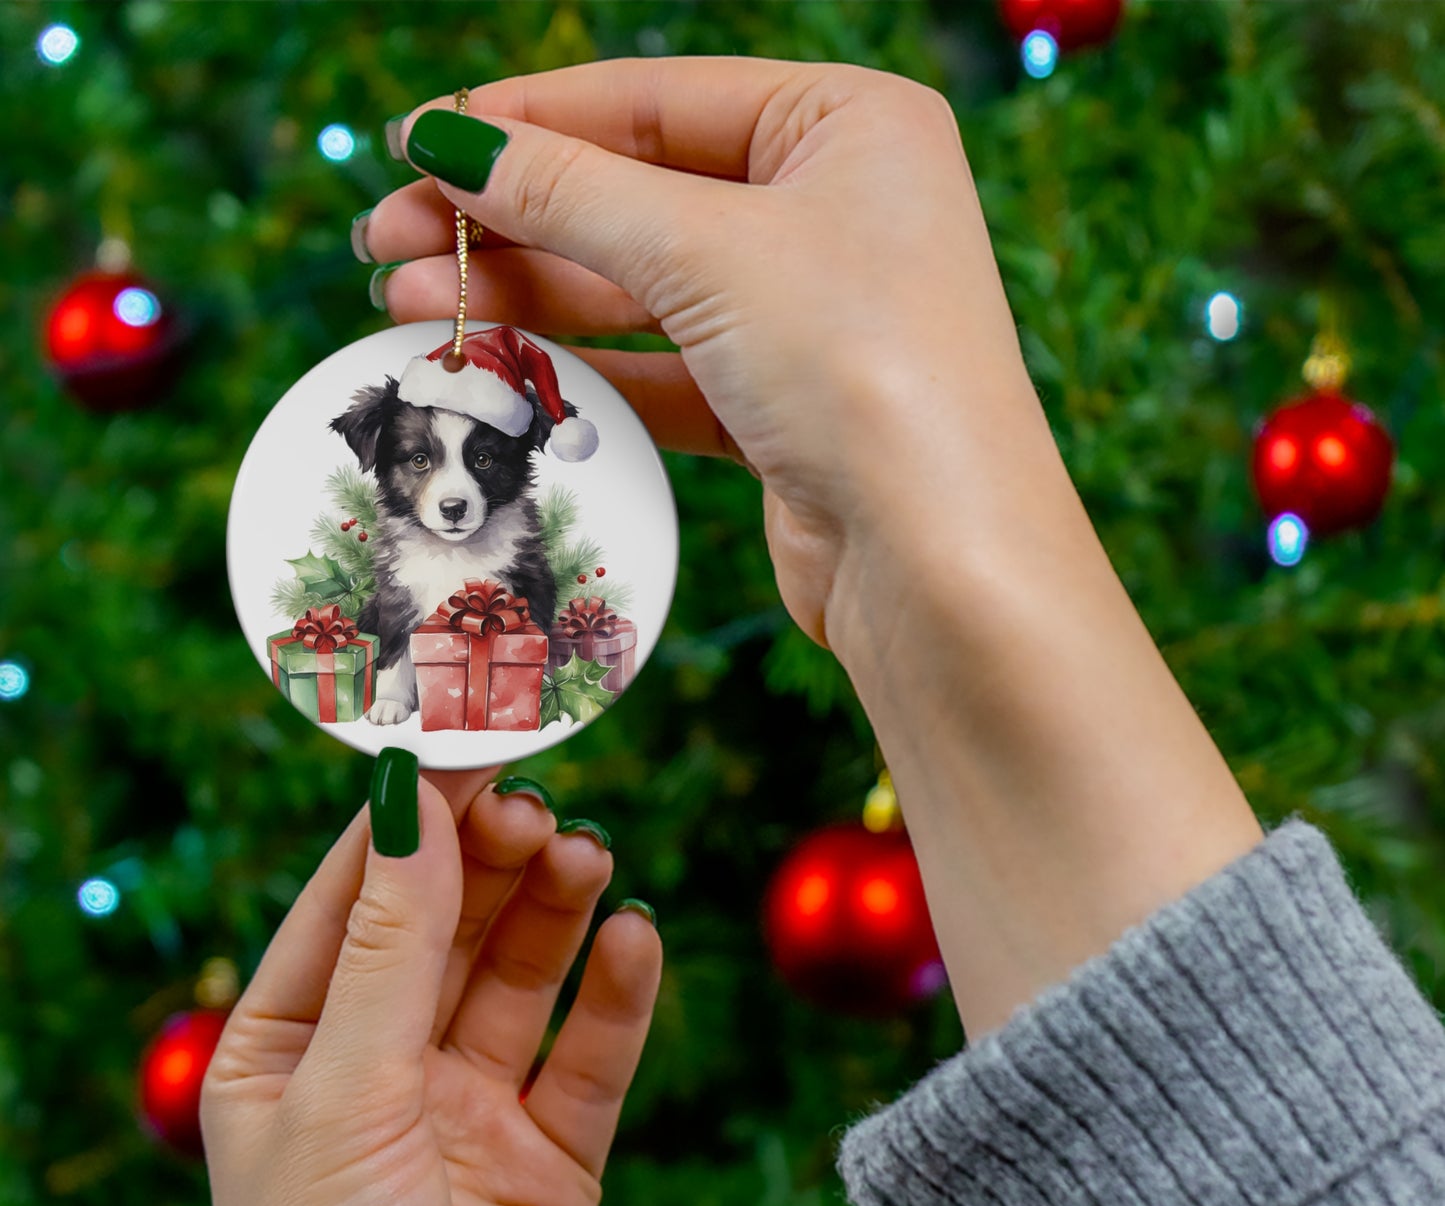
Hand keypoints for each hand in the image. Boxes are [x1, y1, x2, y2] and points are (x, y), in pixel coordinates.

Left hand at [201, 767, 661, 1205]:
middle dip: (491, 862)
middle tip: (541, 806)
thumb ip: (391, 946)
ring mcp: (469, 1113)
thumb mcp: (346, 1096)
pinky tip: (635, 941)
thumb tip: (413, 800)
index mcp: (289, 1052)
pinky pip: (590, 1055)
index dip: (410, 822)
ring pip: (521, 977)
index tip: (469, 744)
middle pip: (447, 927)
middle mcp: (379, 1072)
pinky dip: (617, 995)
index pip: (352, 901)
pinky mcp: (552, 1159)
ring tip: (589, 858)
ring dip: (555, 912)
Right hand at [361, 56, 1056, 651]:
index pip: (655, 100)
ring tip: (408, 306)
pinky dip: (582, 370)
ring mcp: (809, 314)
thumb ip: (571, 192)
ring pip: (640, 289)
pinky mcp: (783, 408)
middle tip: (386, 241)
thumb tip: (450, 141)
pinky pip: (663, 370)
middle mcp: (834, 210)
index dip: (527, 120)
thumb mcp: (707, 251)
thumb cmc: (861, 368)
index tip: (416, 142)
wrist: (937, 560)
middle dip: (508, 219)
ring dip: (526, 297)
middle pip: (637, 195)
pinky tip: (497, 368)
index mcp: (847, 125)